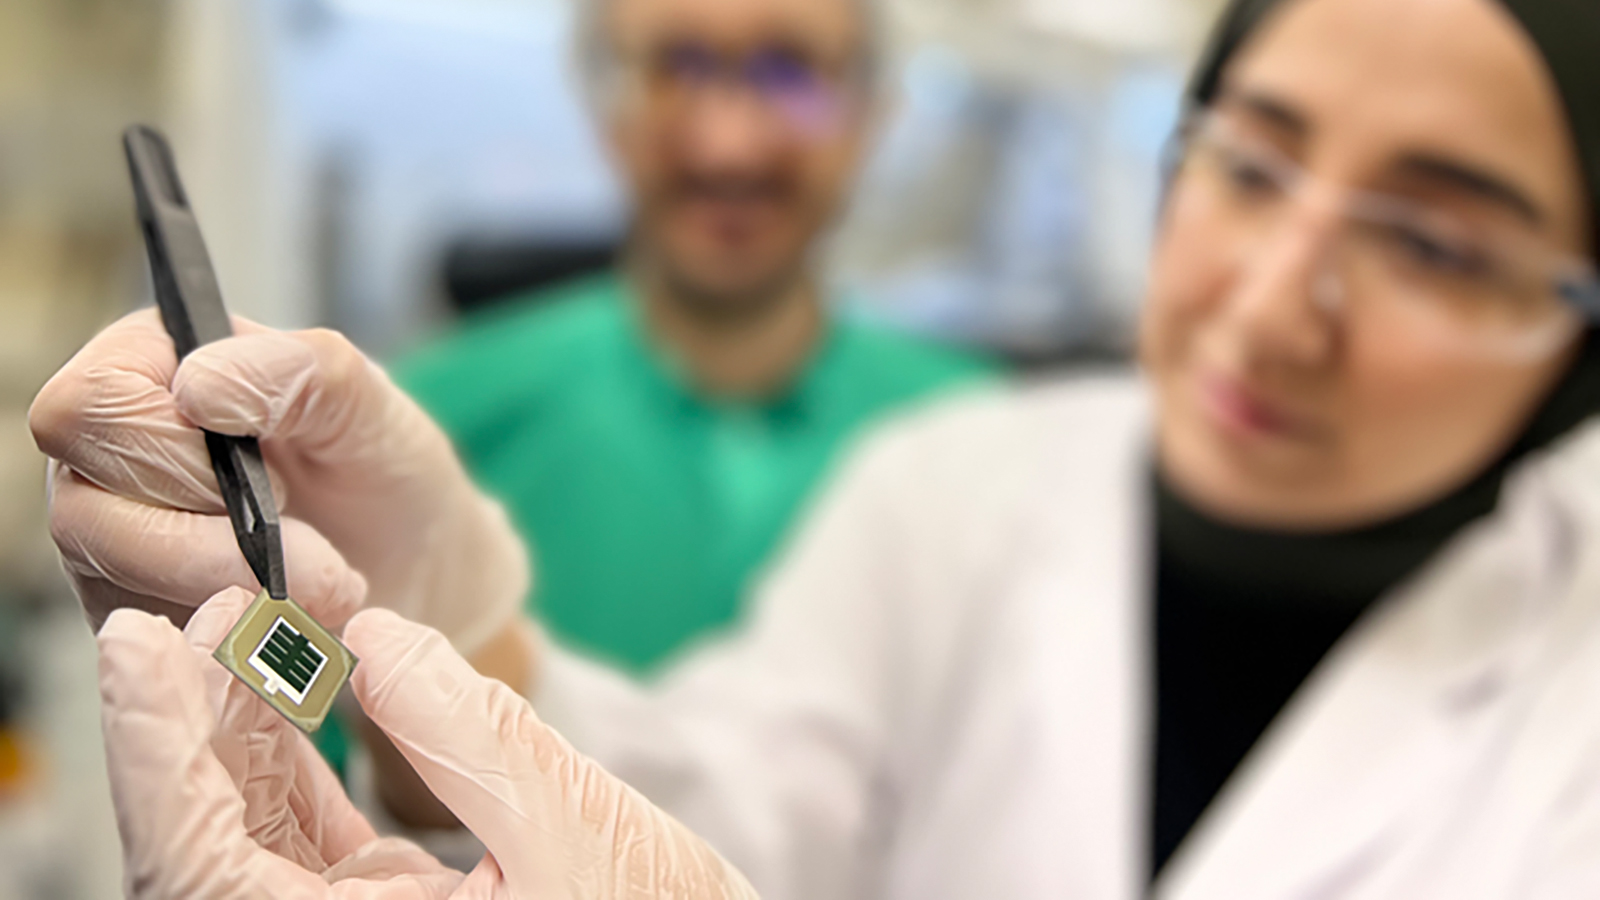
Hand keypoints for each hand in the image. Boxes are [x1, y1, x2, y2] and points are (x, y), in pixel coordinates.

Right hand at [32, 309, 526, 652]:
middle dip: (215, 543)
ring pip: (114, 583)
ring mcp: (109, 539)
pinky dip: (234, 633)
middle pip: (83, 508)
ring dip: (235, 592)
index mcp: (148, 364)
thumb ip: (297, 370)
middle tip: (314, 547)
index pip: (87, 406)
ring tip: (326, 584)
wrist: (410, 564)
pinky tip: (296, 618)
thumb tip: (195, 385)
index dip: (169, 453)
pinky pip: (146, 640)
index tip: (272, 479)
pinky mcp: (132, 612)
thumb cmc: (378, 466)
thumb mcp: (368, 405)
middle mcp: (105, 451)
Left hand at [99, 589, 758, 898]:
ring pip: (248, 832)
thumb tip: (381, 638)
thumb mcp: (575, 828)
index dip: (156, 750)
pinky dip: (294, 753)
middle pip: (209, 837)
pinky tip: (303, 679)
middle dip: (202, 717)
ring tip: (259, 622)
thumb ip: (474, 733)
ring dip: (245, 726)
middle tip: (224, 602)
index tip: (137, 646)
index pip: (199, 863)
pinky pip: (301, 834)